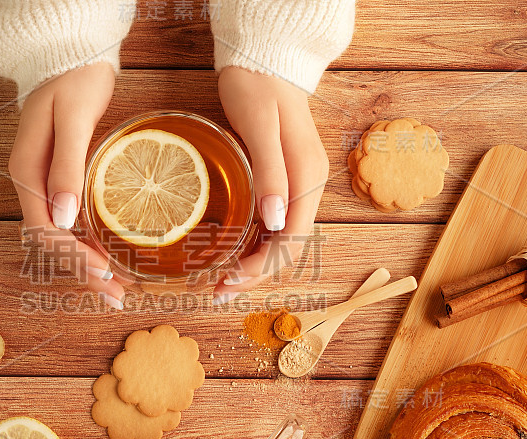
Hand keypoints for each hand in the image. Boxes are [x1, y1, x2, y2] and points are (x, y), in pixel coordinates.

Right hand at [8, 63, 124, 308]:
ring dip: (88, 262)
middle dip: (83, 270)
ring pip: (63, 234)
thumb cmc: (73, 80)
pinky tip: (110, 253)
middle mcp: (32, 183)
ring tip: (117, 286)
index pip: (47, 230)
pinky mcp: (62, 178)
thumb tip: (64, 220)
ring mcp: (45, 182)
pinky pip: (73, 220)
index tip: (106, 274)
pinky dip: (91, 241)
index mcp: (28, 173)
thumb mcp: (72, 120)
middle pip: (54, 241)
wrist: (71, 54)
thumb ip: (66, 167)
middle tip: (116, 296)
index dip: (75, 257)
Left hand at [213, 66, 329, 303]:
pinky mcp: (284, 178)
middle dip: (256, 274)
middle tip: (218, 291)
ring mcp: (297, 183)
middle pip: (288, 247)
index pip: (292, 240)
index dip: (261, 268)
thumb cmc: (258, 87)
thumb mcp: (260, 128)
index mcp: (307, 178)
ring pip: (281, 238)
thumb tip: (276, 223)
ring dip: (254, 263)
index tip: (228, 281)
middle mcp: (308, 186)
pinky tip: (232, 251)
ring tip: (221, 280)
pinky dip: (254, 243)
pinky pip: (274, 222)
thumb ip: (270, 174)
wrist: (263, 59)